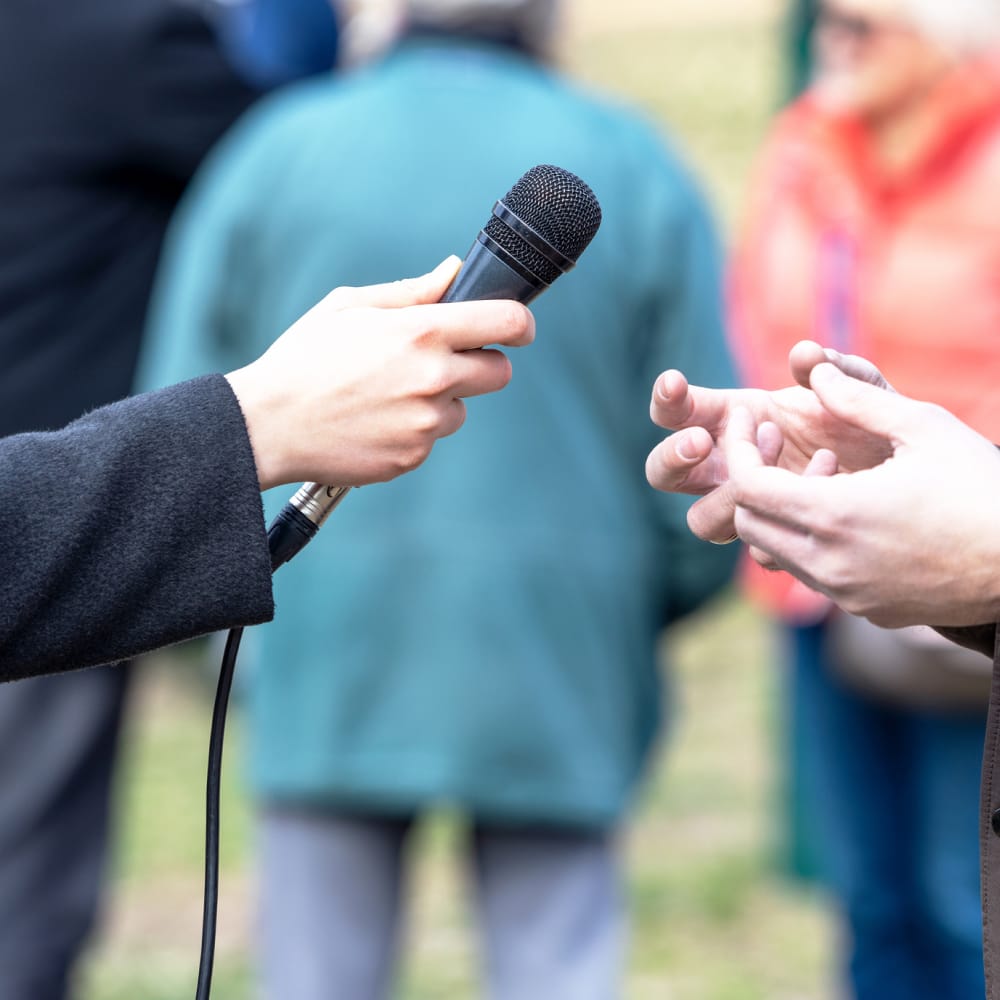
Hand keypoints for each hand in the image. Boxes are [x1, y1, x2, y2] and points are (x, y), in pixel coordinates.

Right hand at [225, 257, 534, 489]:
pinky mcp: (413, 456)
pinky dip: (413, 430)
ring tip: (387, 395)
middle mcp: (433, 379)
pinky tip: (374, 420)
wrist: (268, 424)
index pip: (506, 323)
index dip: (521, 324)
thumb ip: (412, 291)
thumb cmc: (305, 358)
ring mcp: (426, 423)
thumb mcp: (351, 307)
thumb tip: (454, 270)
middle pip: (499, 373)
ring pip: (462, 409)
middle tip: (444, 362)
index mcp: (422, 332)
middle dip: (481, 365)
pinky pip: (432, 439)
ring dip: (440, 401)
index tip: (519, 328)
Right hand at [645, 341, 892, 541]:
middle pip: (663, 474)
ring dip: (730, 493)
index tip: (675, 384)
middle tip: (702, 443)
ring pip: (701, 520)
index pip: (677, 413)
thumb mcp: (870, 394)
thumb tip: (806, 355)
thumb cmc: (883, 430)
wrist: (922, 487)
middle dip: (673, 458)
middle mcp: (730, 467)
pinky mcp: (777, 541)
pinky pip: (756, 547)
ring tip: (779, 454)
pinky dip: (784, 519)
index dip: (667, 400)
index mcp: (734, 419)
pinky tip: (826, 488)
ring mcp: (750, 508)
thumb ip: (841, 372)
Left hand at [723, 363, 999, 627]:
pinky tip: (851, 511)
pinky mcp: (867, 610)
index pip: (746, 487)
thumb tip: (814, 373)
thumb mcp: (925, 427)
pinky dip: (811, 540)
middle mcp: (830, 563)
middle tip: (781, 445)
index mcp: (836, 516)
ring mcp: (847, 593)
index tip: (747, 419)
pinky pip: (813, 574)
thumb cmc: (983, 488)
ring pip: (776, 552)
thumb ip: (861, 398)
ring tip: (830, 473)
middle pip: (748, 523)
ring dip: (783, 511)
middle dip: (751, 480)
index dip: (736, 448)